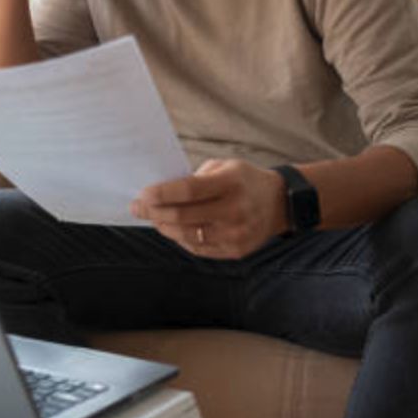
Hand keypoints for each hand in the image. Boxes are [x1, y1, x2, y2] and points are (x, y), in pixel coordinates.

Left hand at [130, 159, 290, 258]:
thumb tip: (161, 192)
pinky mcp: (235, 251)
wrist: (280, 203)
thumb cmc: (244, 180)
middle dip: (155, 212)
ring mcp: (235, 234)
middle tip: (137, 207)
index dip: (162, 194)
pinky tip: (171, 230)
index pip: (189, 190)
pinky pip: (198, 248)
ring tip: (153, 218)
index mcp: (231, 183)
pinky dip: (180, 239)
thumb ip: (195, 177)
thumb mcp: (225, 166)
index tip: (143, 194)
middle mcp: (234, 210)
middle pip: (184, 216)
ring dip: (164, 227)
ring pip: (188, 236)